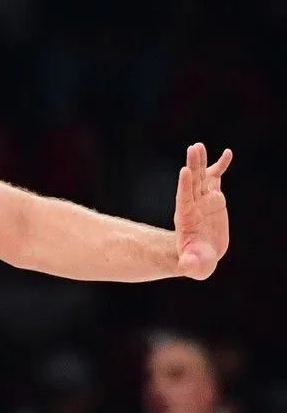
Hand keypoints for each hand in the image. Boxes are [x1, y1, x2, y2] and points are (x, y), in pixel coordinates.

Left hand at [174, 143, 232, 279]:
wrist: (202, 254)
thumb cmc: (197, 261)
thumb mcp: (194, 266)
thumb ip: (190, 265)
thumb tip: (186, 266)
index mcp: (186, 218)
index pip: (184, 199)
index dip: (184, 185)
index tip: (184, 170)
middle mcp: (193, 205)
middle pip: (192, 182)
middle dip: (193, 166)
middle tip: (193, 148)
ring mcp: (203, 200)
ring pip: (201, 177)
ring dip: (201, 162)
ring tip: (198, 145)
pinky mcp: (213, 198)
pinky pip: (216, 179)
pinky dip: (221, 166)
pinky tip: (227, 153)